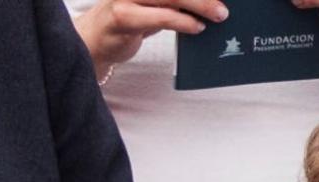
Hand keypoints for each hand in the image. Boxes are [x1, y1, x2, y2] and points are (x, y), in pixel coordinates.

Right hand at [74, 0, 228, 71]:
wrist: (94, 41)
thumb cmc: (129, 20)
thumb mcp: (154, 4)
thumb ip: (174, 0)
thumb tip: (212, 3)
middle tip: (225, 6)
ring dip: (198, 5)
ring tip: (218, 15)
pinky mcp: (121, 16)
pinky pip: (159, 16)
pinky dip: (181, 21)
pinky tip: (197, 27)